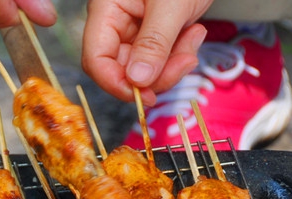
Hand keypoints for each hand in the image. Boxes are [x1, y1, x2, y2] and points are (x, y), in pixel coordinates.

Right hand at [82, 0, 213, 104]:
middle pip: (122, 69)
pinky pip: (161, 58)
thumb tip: (137, 80)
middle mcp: (115, 22)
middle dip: (156, 74)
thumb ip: (153, 43)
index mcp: (106, 10)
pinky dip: (180, 54)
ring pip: (144, 69)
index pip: (96, 59)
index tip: (144, 96)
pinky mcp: (154, 33)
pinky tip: (195, 32)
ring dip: (172, 64)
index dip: (116, 83)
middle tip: (185, 62)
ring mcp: (134, 29)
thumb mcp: (171, 4)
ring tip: (195, 38)